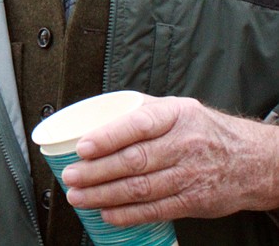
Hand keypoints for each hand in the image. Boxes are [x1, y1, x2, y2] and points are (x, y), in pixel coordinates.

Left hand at [59, 95, 278, 225]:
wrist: (252, 160)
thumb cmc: (203, 130)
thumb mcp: (177, 108)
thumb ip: (139, 110)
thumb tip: (93, 115)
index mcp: (175, 115)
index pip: (138, 125)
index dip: (108, 137)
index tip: (82, 147)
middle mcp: (184, 144)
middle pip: (134, 161)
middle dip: (96, 171)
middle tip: (70, 176)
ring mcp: (190, 175)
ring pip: (141, 188)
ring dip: (104, 195)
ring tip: (79, 197)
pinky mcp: (194, 201)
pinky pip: (157, 210)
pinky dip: (128, 214)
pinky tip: (107, 214)